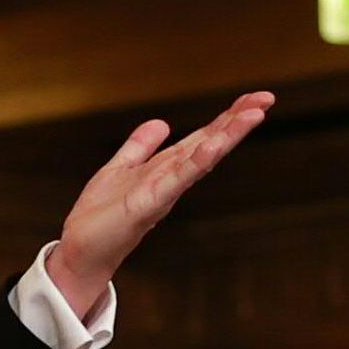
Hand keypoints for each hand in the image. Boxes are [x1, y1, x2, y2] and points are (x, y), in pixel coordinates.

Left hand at [46, 96, 275, 320]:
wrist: (80, 250)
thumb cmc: (100, 216)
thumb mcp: (120, 170)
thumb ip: (139, 147)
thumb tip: (161, 122)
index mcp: (166, 169)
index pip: (203, 137)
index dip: (227, 117)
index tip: (254, 98)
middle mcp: (171, 179)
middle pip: (209, 144)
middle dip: (237, 122)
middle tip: (267, 99)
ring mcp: (162, 192)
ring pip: (200, 158)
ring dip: (226, 137)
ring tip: (252, 115)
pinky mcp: (147, 205)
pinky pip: (175, 180)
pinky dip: (194, 163)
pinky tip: (211, 146)